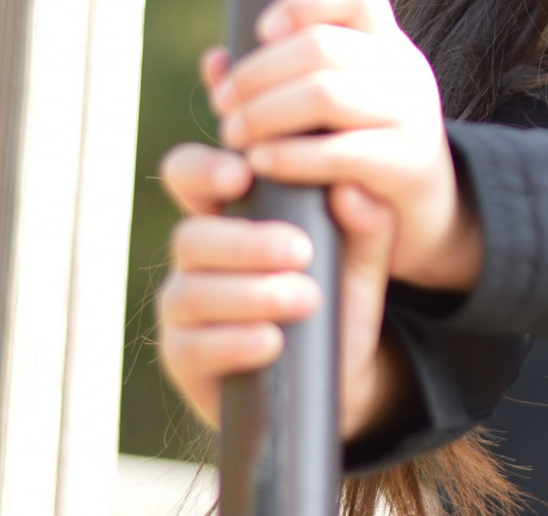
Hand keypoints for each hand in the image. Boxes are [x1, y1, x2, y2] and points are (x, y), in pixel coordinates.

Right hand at [155, 142, 411, 438]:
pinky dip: (233, 342)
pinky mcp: (184, 359)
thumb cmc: (338, 301)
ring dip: (248, 294)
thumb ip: (364, 223)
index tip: (244, 175)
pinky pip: (190, 348)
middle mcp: (197, 259)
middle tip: (302, 252)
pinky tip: (271, 341)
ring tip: (303, 299)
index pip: (190, 176)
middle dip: (246, 243)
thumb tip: (354, 189)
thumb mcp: (360, 261)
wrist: (339, 378)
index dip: (203, 169)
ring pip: (189, 292)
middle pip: (191, 237)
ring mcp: (184, 310)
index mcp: (230, 217)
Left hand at [210, 0, 483, 292]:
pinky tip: (260, 163)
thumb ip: (271, 83)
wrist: (419, 214)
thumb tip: (213, 61)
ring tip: (233, 135)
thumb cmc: (354, 148)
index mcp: (384, 41)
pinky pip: (339, 151)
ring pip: (325, 92)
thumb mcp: (323, 107)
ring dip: (265, 113)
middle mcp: (404, 69)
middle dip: (257, 73)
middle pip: (320, 45)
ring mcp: (411, 114)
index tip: (262, 30)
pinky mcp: (406, 165)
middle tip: (223, 103)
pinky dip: (290, 156)